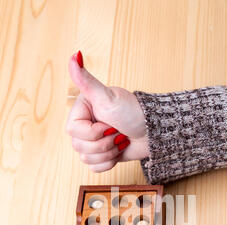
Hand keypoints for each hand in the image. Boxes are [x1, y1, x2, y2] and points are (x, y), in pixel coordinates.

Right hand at [66, 51, 148, 172]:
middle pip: (79, 147)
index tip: (109, 124)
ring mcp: (93, 142)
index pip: (73, 131)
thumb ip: (87, 80)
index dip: (93, 132)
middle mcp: (85, 126)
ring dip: (109, 153)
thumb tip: (74, 55)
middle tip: (118, 132)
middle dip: (104, 144)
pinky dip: (109, 163)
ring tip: (121, 140)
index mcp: (82, 110)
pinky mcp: (102, 155)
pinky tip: (119, 151)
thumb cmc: (134, 112)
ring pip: (87, 158)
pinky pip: (95, 168)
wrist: (154, 132)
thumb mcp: (108, 97)